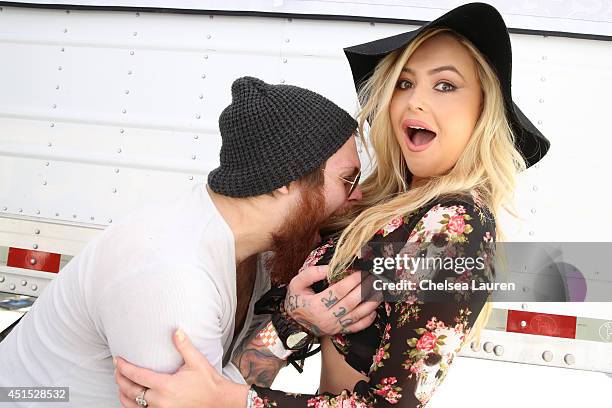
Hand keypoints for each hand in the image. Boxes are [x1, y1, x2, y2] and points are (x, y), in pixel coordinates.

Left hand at [114, 329, 248, 407]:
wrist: (218, 402)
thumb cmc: (208, 382)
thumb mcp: (197, 361)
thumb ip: (184, 346)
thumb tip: (176, 330)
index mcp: (166, 386)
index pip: (137, 376)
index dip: (124, 367)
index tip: (118, 360)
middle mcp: (160, 401)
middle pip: (130, 390)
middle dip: (120, 378)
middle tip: (117, 368)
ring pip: (131, 405)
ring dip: (122, 393)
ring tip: (120, 382)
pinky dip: (131, 405)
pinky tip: (130, 398)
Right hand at [284, 265, 381, 335]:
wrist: (293, 323)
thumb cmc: (296, 300)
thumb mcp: (296, 284)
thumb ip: (311, 273)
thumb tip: (330, 268)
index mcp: (316, 305)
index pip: (339, 291)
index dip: (351, 281)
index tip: (360, 271)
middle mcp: (327, 318)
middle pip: (351, 302)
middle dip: (364, 289)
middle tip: (373, 278)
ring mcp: (335, 326)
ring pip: (357, 315)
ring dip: (370, 303)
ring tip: (379, 291)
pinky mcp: (339, 331)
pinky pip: (357, 327)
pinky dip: (368, 319)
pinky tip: (374, 309)